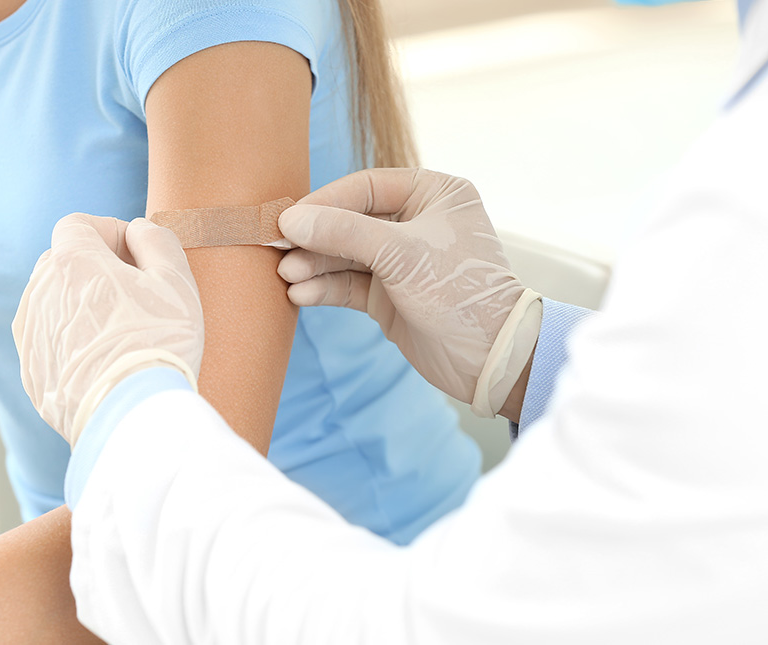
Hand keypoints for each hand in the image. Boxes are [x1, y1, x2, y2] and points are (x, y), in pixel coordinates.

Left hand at [13, 214, 203, 445]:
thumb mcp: (176, 280)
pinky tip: (106, 361)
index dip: (109, 231)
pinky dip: (73, 342)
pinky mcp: (31, 372)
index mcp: (70, 261)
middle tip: (136, 292)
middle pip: (62, 262)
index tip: (136, 254)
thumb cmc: (158, 342)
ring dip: (82, 305)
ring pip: (54, 303)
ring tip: (122, 332)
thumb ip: (157, 241)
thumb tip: (138, 231)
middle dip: (95, 267)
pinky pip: (50, 342)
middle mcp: (38, 292)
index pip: (77, 224)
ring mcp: (30, 335)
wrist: (131, 416)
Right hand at [277, 168, 541, 416]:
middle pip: (350, 221)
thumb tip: (290, 220)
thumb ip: (343, 233)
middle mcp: (417, 222)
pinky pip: (349, 284)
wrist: (491, 359)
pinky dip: (325, 287)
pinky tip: (300, 294)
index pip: (366, 187)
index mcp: (435, 193)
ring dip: (315, 265)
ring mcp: (402, 261)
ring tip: (286, 276)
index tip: (289, 219)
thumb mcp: (401, 254)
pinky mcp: (390, 296)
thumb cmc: (460, 292)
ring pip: (346, 255)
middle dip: (315, 237)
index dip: (325, 202)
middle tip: (276, 248)